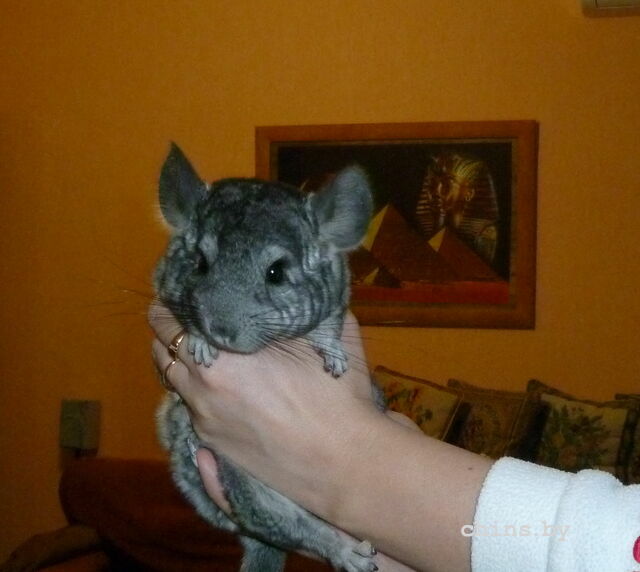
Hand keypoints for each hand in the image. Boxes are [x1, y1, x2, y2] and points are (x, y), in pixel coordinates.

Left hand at [149, 302, 382, 507]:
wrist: (345, 463)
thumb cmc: (335, 395)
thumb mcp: (323, 334)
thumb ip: (295, 305)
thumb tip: (286, 286)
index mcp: (217, 359)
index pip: (167, 321)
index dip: (172, 301)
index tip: (185, 289)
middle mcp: (198, 391)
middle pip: (160, 350)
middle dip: (172, 329)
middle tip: (194, 313)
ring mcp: (203, 423)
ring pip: (173, 381)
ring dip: (182, 361)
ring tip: (208, 347)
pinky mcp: (214, 446)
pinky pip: (191, 407)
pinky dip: (197, 389)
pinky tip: (224, 384)